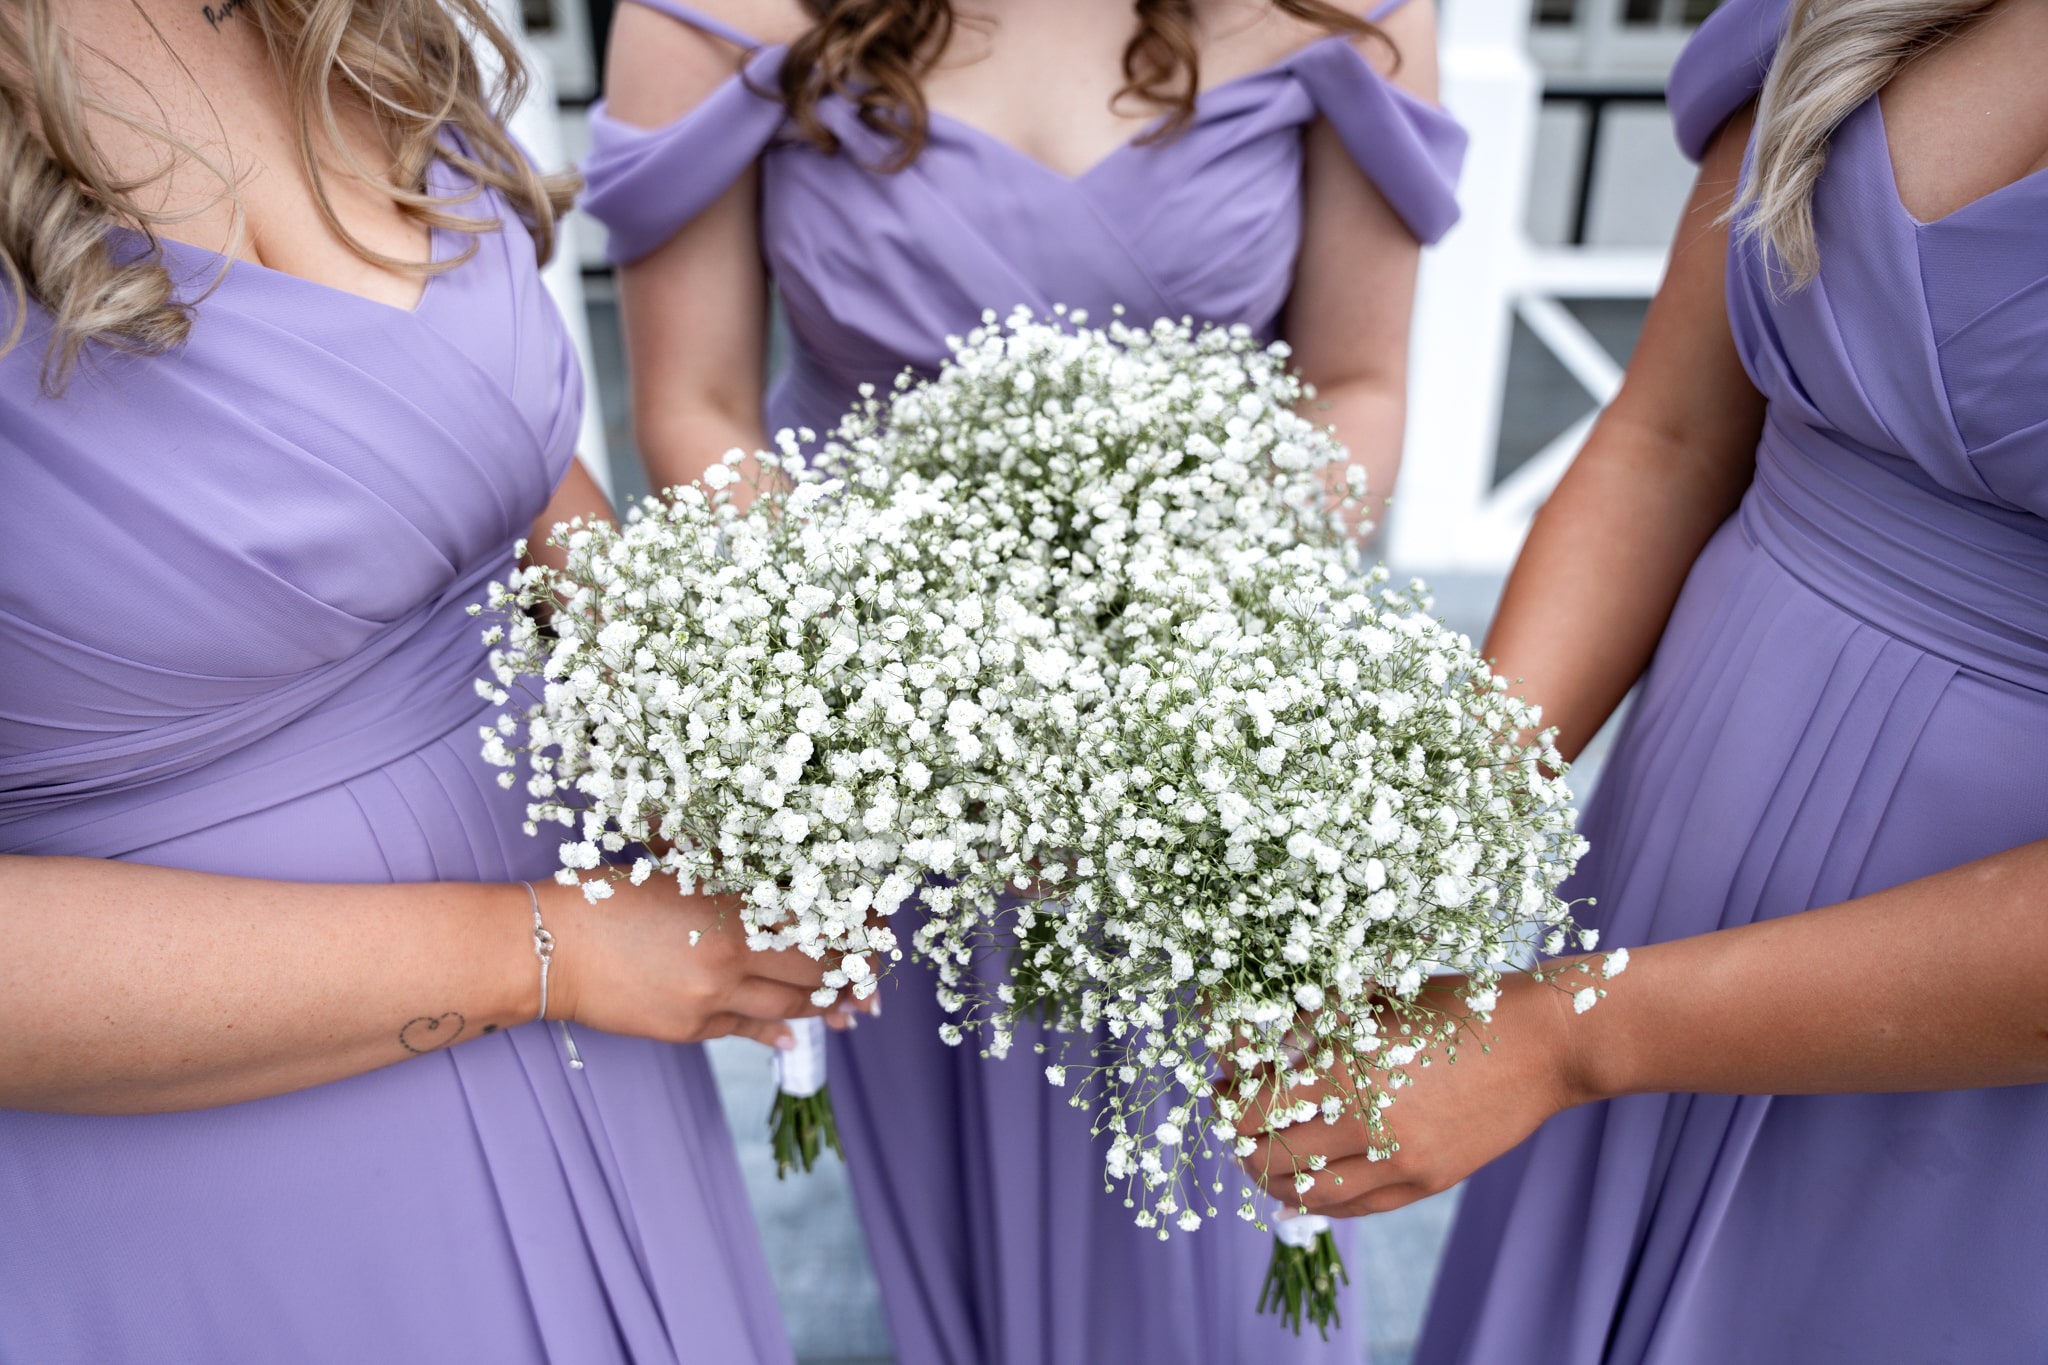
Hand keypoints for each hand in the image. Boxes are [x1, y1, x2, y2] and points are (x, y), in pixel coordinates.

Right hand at [541, 878, 858, 1048]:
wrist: (548, 947)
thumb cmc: (610, 894)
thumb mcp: (682, 871)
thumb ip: (739, 880)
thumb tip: (790, 893)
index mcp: (734, 903)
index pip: (819, 919)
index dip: (855, 928)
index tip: (877, 930)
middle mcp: (731, 953)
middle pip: (815, 969)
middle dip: (850, 974)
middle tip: (872, 977)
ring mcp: (711, 997)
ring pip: (789, 1006)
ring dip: (824, 1008)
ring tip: (849, 1008)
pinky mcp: (689, 1029)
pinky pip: (748, 1031)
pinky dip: (777, 1030)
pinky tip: (794, 1032)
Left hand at [1232, 973, 1587, 1217]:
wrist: (1542, 1045)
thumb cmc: (1457, 1006)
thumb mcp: (1377, 999)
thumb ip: (1318, 1020)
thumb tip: (1258, 1035)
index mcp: (1350, 1073)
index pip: (1255, 1109)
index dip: (1226, 1101)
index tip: (1219, 1084)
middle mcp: (1370, 1127)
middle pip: (1272, 1158)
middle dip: (1240, 1141)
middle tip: (1232, 1121)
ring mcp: (1401, 1163)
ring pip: (1309, 1194)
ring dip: (1272, 1178)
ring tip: (1259, 1156)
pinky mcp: (1427, 1182)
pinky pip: (1356, 1207)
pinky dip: (1318, 1202)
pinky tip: (1298, 1192)